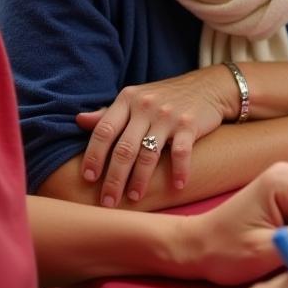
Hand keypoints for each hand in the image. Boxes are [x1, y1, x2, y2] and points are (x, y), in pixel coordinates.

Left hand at [77, 65, 236, 206]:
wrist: (208, 86)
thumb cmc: (165, 97)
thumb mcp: (136, 99)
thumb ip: (109, 113)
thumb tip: (79, 121)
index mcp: (128, 99)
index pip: (104, 131)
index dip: (93, 156)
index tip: (88, 179)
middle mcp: (146, 106)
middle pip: (124, 148)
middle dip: (114, 179)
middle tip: (108, 201)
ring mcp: (169, 115)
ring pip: (149, 154)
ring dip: (140, 180)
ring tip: (134, 198)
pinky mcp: (191, 124)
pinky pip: (181, 153)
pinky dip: (179, 172)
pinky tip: (176, 186)